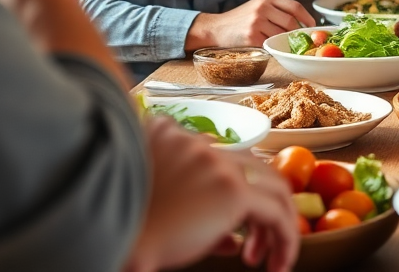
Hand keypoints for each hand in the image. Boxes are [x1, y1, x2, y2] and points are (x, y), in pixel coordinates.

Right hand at [123, 117, 298, 271]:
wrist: (113, 240)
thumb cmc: (127, 234)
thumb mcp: (163, 215)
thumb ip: (199, 218)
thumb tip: (233, 242)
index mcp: (172, 139)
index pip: (222, 156)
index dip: (239, 192)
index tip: (238, 228)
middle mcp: (199, 145)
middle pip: (254, 168)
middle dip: (264, 207)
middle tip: (259, 244)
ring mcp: (218, 164)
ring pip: (271, 188)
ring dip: (278, 226)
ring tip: (272, 260)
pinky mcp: (233, 190)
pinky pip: (276, 213)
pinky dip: (285, 238)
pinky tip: (279, 263)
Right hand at [187, 0, 315, 50]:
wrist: (216, 28)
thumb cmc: (241, 18)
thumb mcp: (259, 6)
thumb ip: (278, 10)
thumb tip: (303, 24)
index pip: (295, 6)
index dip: (307, 18)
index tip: (312, 27)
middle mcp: (262, 7)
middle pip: (291, 22)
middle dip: (298, 33)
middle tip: (301, 41)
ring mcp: (256, 22)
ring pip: (281, 34)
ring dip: (285, 42)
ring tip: (285, 45)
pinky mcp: (251, 36)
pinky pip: (270, 44)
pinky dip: (273, 48)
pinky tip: (271, 48)